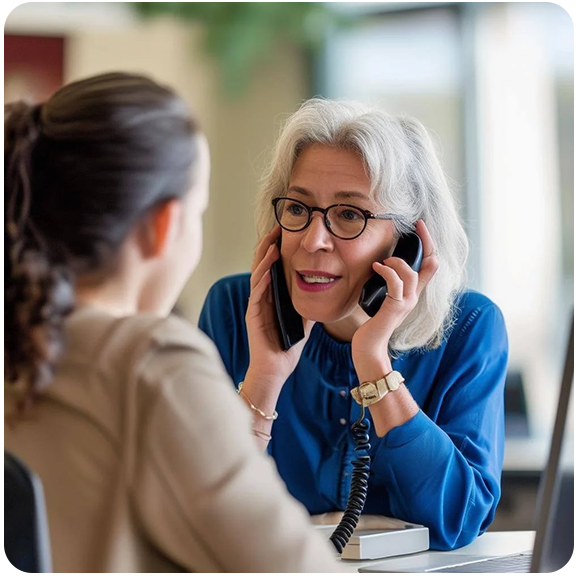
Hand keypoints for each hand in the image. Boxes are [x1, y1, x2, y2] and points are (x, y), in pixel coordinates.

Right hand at [244, 225, 313, 393]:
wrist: (275, 369)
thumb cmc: (287, 348)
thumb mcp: (303, 322)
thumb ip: (307, 306)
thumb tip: (321, 292)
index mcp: (272, 298)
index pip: (273, 268)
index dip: (276, 249)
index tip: (284, 233)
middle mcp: (261, 298)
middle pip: (262, 265)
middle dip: (268, 245)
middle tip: (277, 227)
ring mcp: (256, 305)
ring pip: (258, 275)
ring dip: (264, 257)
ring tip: (272, 241)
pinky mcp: (253, 315)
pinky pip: (257, 292)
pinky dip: (263, 277)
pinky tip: (269, 267)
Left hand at [351, 220, 438, 372]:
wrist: (369, 348)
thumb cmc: (372, 324)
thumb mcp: (381, 299)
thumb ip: (385, 285)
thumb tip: (378, 264)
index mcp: (413, 293)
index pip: (431, 265)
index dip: (430, 244)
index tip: (420, 226)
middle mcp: (414, 297)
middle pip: (432, 264)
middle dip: (427, 241)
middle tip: (417, 225)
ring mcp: (407, 303)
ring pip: (412, 273)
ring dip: (396, 261)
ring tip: (382, 262)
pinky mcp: (395, 308)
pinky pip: (396, 283)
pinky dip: (387, 271)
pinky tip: (377, 267)